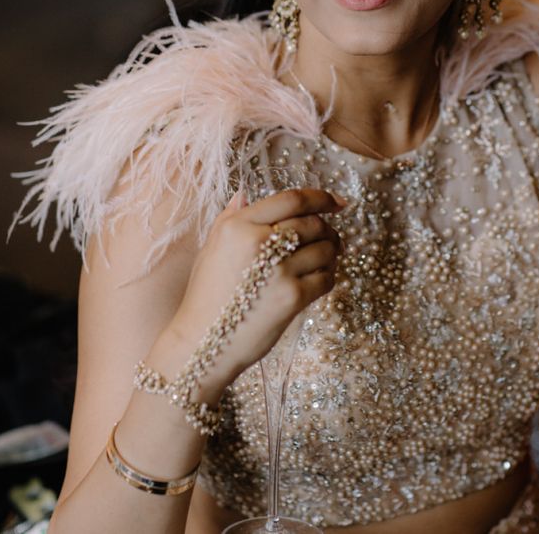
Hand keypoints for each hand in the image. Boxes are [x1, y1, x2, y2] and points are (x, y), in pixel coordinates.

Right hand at [162, 188, 344, 396]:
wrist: (202, 344)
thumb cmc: (206, 296)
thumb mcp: (211, 249)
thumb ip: (230, 218)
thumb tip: (244, 194)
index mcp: (239, 225)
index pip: (292, 199)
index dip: (321, 198)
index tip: (337, 203)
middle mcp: (259, 242)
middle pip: (313, 223)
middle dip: (328, 230)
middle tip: (331, 238)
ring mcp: (278, 270)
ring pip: (325, 249)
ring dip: (331, 254)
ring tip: (323, 261)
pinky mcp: (293, 297)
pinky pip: (327, 278)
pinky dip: (328, 277)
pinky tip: (317, 282)